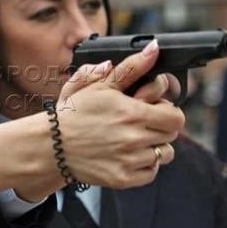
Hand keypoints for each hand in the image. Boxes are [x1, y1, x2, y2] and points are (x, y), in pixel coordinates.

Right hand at [0, 40, 184, 199]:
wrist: (51, 145)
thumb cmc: (74, 113)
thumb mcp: (99, 85)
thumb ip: (131, 67)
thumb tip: (154, 49)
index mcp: (132, 113)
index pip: (176, 117)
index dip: (166, 111)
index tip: (153, 110)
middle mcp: (134, 138)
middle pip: (171, 135)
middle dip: (159, 127)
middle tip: (139, 124)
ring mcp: (130, 160)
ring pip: (163, 154)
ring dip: (153, 146)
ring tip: (132, 140)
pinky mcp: (124, 178)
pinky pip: (151, 172)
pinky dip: (144, 165)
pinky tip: (127, 154)